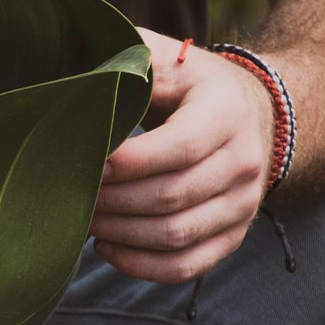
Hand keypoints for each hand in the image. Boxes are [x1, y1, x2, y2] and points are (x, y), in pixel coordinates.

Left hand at [91, 27, 275, 283]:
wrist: (252, 114)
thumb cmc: (191, 86)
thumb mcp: (168, 59)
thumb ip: (128, 58)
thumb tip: (75, 69)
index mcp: (227, 111)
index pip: (180, 147)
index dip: (129, 162)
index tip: (90, 163)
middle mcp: (245, 160)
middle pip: (171, 196)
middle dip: (113, 201)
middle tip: (73, 193)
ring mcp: (244, 204)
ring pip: (176, 235)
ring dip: (120, 233)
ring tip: (84, 218)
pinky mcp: (232, 235)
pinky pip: (187, 266)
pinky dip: (142, 265)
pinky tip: (108, 247)